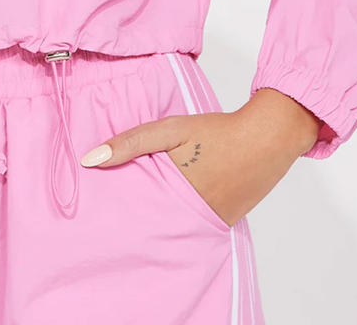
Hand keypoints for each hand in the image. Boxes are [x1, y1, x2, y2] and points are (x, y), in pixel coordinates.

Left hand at [78, 87, 322, 226]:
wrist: (267, 137)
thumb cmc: (215, 131)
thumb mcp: (169, 130)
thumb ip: (130, 143)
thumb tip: (89, 160)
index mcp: (176, 199)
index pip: (135, 216)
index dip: (116, 214)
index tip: (94, 211)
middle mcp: (195, 220)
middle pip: (153, 224)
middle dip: (134, 218)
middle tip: (110, 212)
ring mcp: (212, 223)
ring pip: (173, 225)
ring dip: (157, 217)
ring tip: (133, 208)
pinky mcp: (225, 220)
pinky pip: (195, 222)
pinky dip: (181, 213)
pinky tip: (170, 200)